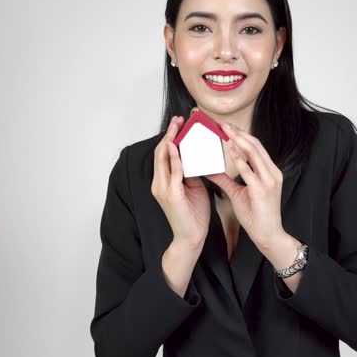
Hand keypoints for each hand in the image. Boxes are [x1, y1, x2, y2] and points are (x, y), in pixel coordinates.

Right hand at [151, 116, 209, 249]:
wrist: (191, 238)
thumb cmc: (193, 214)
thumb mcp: (193, 188)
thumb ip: (190, 172)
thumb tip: (196, 157)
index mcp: (164, 181)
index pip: (164, 154)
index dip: (170, 137)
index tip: (179, 123)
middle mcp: (159, 183)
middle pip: (160, 152)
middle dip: (169, 133)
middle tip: (178, 119)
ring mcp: (163, 189)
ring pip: (163, 158)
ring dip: (170, 140)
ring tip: (177, 126)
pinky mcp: (171, 196)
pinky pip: (172, 173)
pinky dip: (174, 158)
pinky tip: (177, 147)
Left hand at [204, 122, 284, 248]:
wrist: (268, 235)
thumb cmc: (256, 215)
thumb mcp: (238, 193)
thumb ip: (225, 180)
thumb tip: (210, 169)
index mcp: (269, 172)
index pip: (255, 148)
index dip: (241, 136)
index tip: (226, 128)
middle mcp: (272, 172)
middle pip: (255, 145)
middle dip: (239, 133)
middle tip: (223, 123)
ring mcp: (269, 180)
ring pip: (254, 152)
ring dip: (239, 139)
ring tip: (225, 130)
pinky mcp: (262, 189)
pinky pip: (249, 170)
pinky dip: (239, 158)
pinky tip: (229, 150)